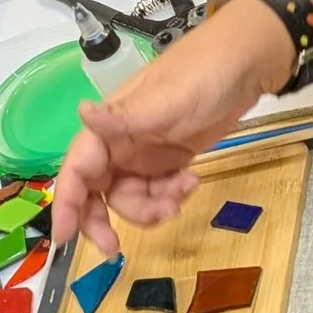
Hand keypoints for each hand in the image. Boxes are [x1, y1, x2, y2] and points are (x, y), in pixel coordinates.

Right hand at [49, 0, 296, 253]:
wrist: (248, 63)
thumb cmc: (203, 73)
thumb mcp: (166, 99)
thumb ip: (124, 115)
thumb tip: (81, 112)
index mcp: (109, 127)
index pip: (77, 170)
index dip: (66, 204)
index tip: (64, 238)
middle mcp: (119, 144)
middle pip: (95, 193)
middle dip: (103, 221)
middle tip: (116, 249)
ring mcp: (143, 154)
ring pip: (129, 199)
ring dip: (150, 208)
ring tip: (181, 193)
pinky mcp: (168, 161)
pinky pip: (157, 193)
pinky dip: (171, 197)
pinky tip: (192, 180)